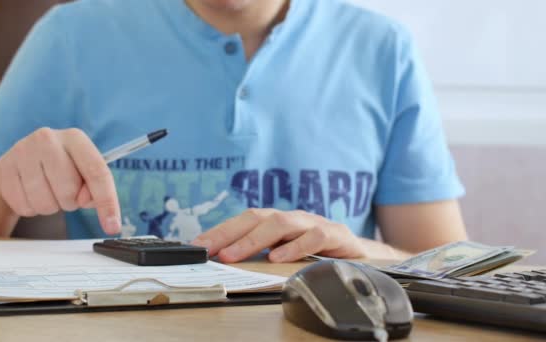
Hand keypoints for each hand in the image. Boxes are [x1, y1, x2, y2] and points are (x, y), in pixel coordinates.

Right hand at [0, 127, 120, 233]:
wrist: (20, 161)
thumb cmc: (60, 168)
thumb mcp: (83, 173)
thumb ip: (94, 189)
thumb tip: (86, 200)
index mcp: (75, 138)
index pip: (97, 173)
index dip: (107, 202)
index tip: (113, 226)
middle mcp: (47, 138)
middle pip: (69, 191)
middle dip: (71, 201)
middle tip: (64, 193)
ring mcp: (21, 151)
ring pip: (45, 202)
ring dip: (51, 206)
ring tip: (47, 191)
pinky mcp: (3, 169)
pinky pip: (24, 207)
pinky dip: (31, 208)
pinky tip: (31, 193)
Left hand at [192, 209, 367, 262]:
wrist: (360, 254)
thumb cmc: (318, 252)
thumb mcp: (286, 252)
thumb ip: (261, 253)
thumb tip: (224, 259)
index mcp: (279, 221)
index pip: (244, 220)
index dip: (220, 230)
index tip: (198, 245)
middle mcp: (293, 218)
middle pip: (257, 217)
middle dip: (229, 233)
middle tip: (209, 250)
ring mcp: (313, 223)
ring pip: (281, 224)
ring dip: (253, 240)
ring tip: (233, 255)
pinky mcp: (336, 235)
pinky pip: (314, 237)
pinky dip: (294, 247)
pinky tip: (277, 258)